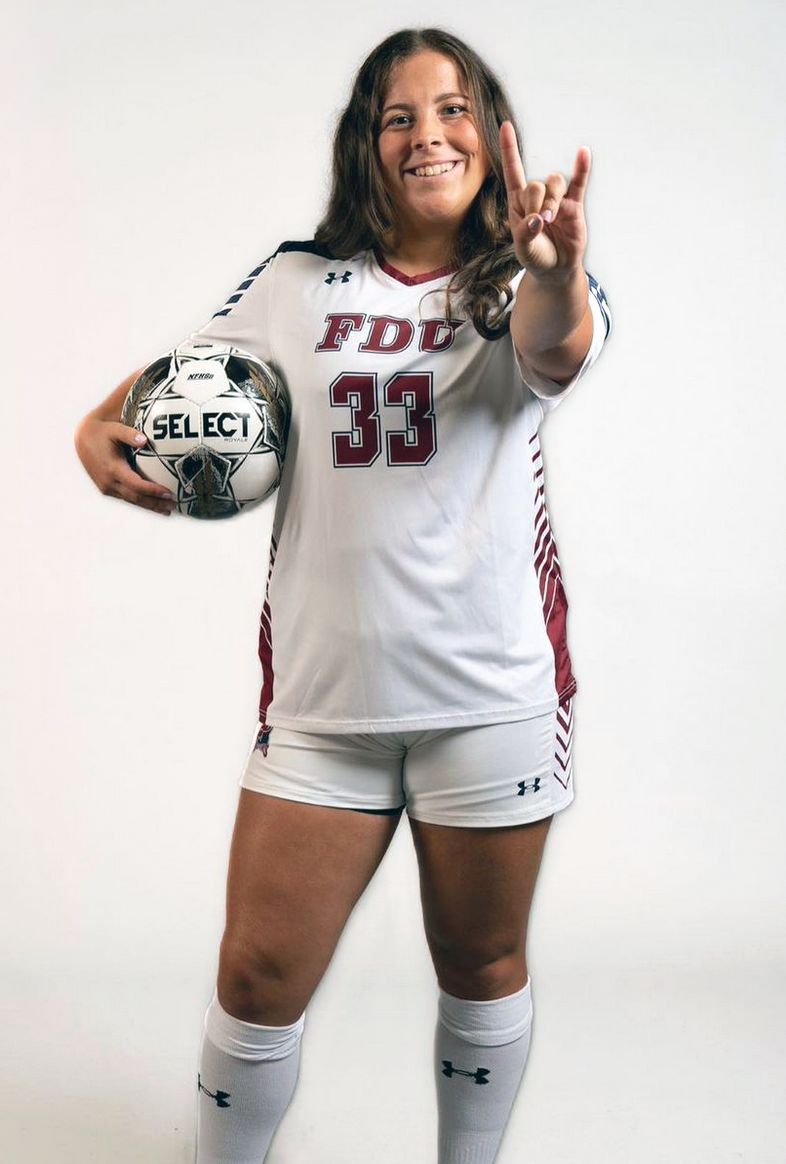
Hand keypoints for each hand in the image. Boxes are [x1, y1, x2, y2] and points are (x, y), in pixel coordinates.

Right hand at [74, 416, 174, 515]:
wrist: (83, 439)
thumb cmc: (103, 432)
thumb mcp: (115, 429)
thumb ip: (129, 434)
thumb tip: (144, 440)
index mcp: (112, 468)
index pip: (135, 484)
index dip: (152, 490)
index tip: (168, 493)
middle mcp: (109, 481)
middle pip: (136, 497)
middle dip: (155, 503)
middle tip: (173, 505)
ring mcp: (107, 487)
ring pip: (131, 500)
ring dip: (150, 506)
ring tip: (167, 510)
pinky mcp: (107, 488)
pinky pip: (127, 497)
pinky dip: (141, 502)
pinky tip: (154, 505)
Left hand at [499, 121, 589, 281]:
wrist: (556, 269)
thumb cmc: (536, 256)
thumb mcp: (524, 249)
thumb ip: (526, 233)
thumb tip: (537, 218)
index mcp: (518, 203)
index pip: (513, 171)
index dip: (509, 149)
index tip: (505, 126)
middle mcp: (536, 196)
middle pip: (536, 183)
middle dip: (537, 203)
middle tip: (539, 222)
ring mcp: (556, 198)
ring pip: (554, 183)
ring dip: (553, 200)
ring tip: (551, 219)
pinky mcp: (574, 204)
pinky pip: (579, 181)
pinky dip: (581, 168)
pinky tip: (583, 153)